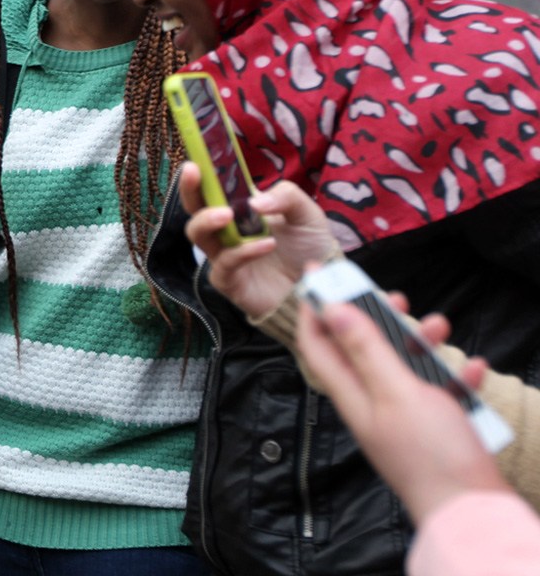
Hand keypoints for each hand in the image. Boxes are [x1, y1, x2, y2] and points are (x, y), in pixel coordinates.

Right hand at [181, 164, 337, 318]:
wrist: (322, 287)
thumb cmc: (310, 247)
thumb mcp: (307, 213)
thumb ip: (286, 197)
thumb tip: (254, 202)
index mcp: (241, 208)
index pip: (212, 188)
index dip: (200, 174)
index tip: (194, 159)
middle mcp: (227, 230)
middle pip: (194, 209)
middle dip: (189, 190)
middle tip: (193, 172)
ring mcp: (225, 255)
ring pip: (198, 235)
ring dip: (207, 220)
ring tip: (228, 215)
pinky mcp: (229, 281)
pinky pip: (224, 264)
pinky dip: (243, 252)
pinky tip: (267, 245)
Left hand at [294, 292, 505, 523]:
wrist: (472, 513)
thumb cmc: (431, 453)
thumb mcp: (396, 390)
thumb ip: (365, 348)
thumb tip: (331, 309)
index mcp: (351, 395)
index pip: (318, 345)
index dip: (312, 308)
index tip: (315, 272)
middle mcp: (372, 406)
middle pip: (362, 352)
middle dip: (376, 320)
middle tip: (392, 296)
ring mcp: (403, 419)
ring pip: (404, 368)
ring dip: (421, 344)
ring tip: (440, 325)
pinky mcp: (435, 431)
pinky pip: (440, 393)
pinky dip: (455, 377)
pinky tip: (473, 368)